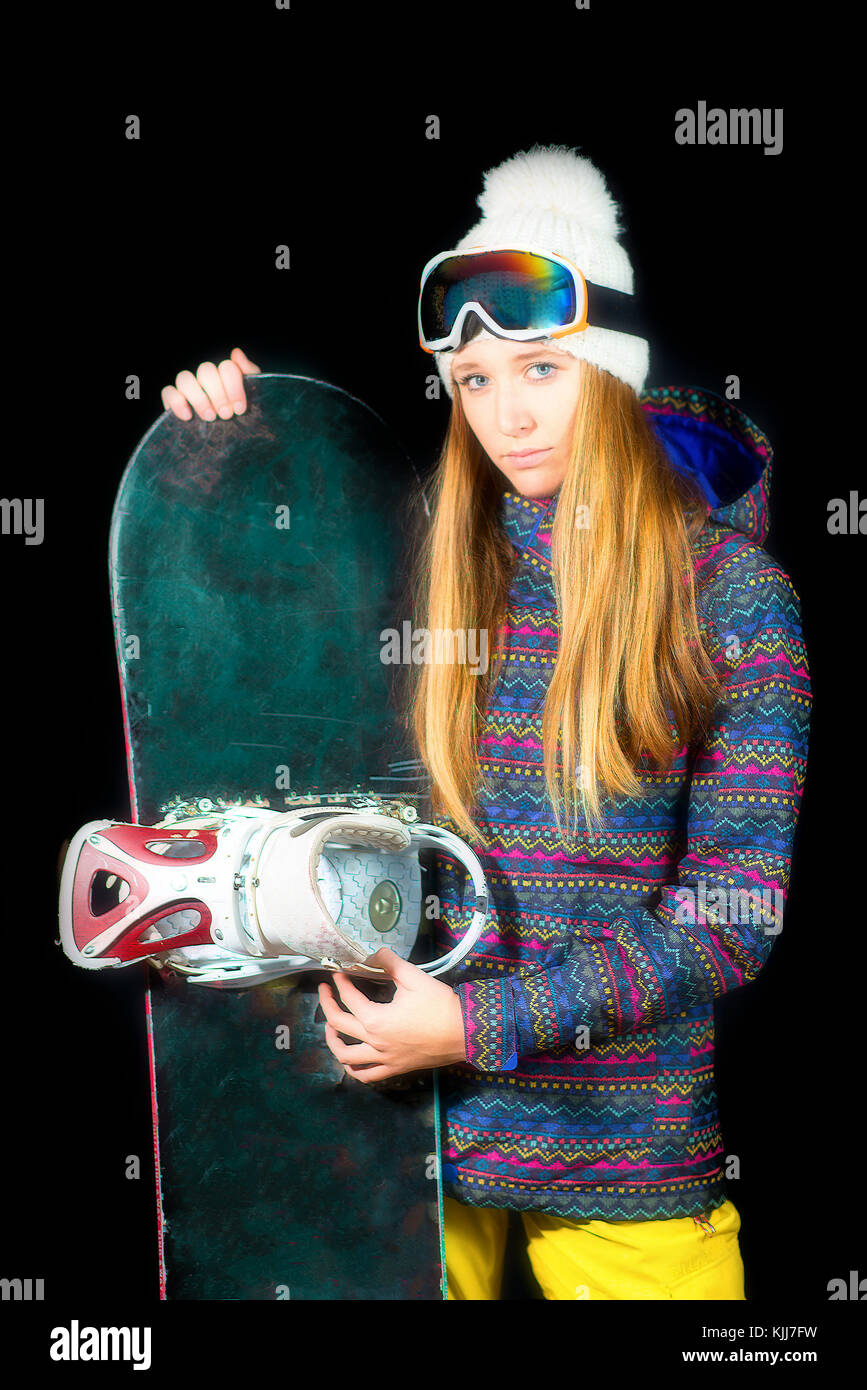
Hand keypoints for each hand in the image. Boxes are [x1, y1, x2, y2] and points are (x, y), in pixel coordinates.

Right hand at [161, 346, 260, 419]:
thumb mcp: (254, 398)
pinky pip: (168, 392)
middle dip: (217, 394)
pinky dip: (176, 402)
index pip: (226, 367)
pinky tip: (188, 417)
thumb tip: (236, 353)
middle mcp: (206, 378)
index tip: (239, 409)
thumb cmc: (245, 418)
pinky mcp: (174, 402)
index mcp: (226, 375)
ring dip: (198, 398)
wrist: (235, 443)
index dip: (233, 386)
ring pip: (184, 378)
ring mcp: (189, 389)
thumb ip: (250, 374)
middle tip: (226, 415)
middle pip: (206, 370)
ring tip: (210, 418)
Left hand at [318, 948, 466, 1082]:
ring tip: (330, 1028)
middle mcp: (374, 1042)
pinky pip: (367, 1075)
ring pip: (346, 1056)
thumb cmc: (440, 1005)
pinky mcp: (395, 1068)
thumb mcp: (413, 978)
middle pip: (338, 1024)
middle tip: (325, 990)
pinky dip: (353, 1069)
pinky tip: (350, 1060)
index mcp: (376, 1019)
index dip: (341, 981)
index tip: (339, 970)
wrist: (465, 1032)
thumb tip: (374, 951)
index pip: (349, 998)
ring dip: (333, 1041)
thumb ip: (389, 963)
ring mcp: (384, 1058)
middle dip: (327, 1003)